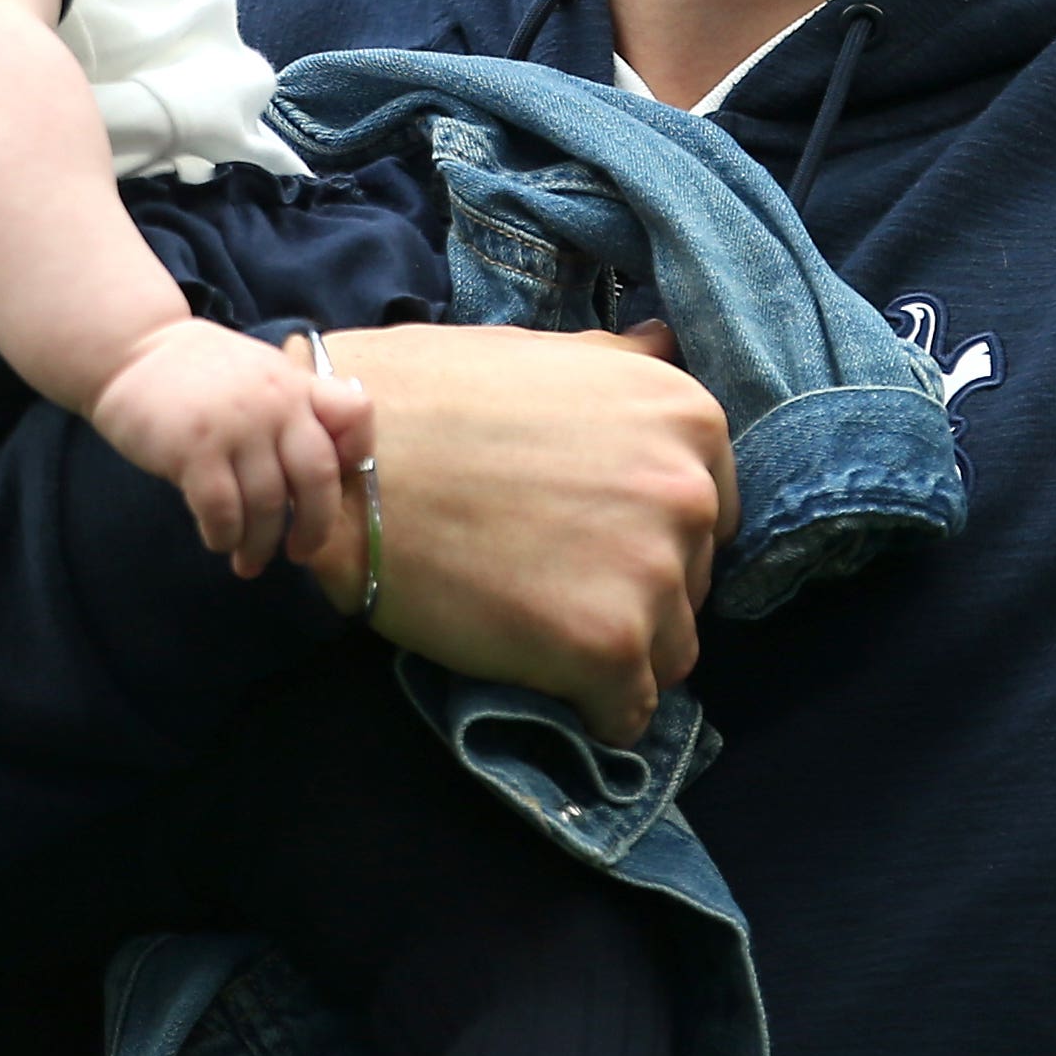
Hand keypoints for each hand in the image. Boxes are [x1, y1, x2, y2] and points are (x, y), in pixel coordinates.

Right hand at [88, 320, 373, 579]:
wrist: (131, 349)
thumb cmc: (197, 371)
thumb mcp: (259, 374)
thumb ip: (291, 407)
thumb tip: (316, 470)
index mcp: (296, 385)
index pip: (355, 416)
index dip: (357, 455)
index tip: (339, 486)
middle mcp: (276, 404)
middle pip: (317, 477)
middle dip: (313, 527)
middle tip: (299, 553)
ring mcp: (238, 426)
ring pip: (267, 504)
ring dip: (259, 543)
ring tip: (247, 561)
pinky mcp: (196, 449)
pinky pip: (223, 509)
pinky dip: (225, 535)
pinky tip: (218, 540)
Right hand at [311, 322, 734, 743]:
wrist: (347, 464)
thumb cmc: (435, 399)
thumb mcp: (550, 353)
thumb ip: (621, 362)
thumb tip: (665, 343)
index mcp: (689, 418)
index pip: (708, 513)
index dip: (648, 535)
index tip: (589, 541)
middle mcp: (690, 492)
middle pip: (690, 582)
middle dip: (633, 591)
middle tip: (552, 582)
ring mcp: (653, 571)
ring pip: (670, 649)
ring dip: (618, 653)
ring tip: (541, 630)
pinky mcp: (608, 645)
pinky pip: (631, 712)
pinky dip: (595, 711)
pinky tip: (548, 684)